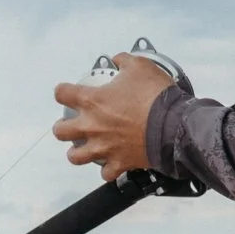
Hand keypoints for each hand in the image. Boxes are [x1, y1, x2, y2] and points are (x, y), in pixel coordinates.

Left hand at [51, 53, 174, 181]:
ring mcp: (104, 147)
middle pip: (60, 131)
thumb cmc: (156, 97)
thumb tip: (119, 60)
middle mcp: (92, 126)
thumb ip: (124, 61)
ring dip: (77, 152)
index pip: (62, 94)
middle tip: (69, 124)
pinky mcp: (119, 163)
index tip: (65, 92)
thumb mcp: (140, 66)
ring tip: (82, 148)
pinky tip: (110, 164)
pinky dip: (107, 170)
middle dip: (62, 127)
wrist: (174, 125)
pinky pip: (106, 173)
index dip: (62, 91)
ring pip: (75, 157)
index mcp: (92, 101)